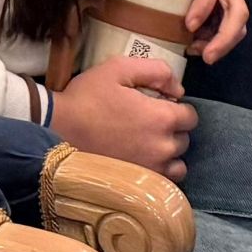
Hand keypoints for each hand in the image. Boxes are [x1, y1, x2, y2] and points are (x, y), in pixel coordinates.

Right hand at [49, 58, 197, 180]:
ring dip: (168, 151)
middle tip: (147, 119)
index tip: (159, 103)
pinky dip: (160, 170)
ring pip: (178, 162)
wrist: (61, 128)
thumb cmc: (89, 96)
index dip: (177, 106)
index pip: (190, 116)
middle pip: (185, 138)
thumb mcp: (118, 68)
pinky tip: (142, 158)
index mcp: (161, 118)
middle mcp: (164, 147)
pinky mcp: (141, 183)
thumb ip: (155, 70)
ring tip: (147, 141)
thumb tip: (179, 87)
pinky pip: (165, 180)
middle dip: (172, 127)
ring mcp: (153, 169)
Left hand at [173, 0, 248, 64]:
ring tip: (197, 53)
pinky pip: (228, 21)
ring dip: (222, 41)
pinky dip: (217, 38)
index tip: (187, 26)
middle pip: (237, 7)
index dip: (203, 4)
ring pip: (237, 20)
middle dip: (225, 37)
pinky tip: (196, 44)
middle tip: (206, 57)